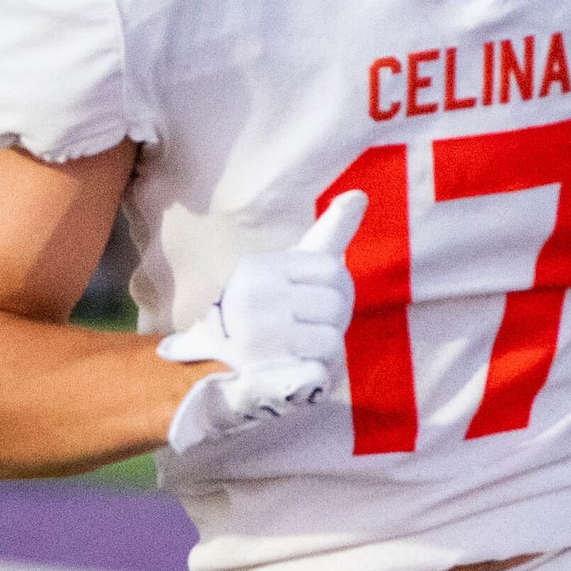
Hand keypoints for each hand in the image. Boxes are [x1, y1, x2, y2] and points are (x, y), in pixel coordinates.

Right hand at [153, 192, 362, 452]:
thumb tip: (360, 195)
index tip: (321, 299)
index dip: (338, 288)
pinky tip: (298, 371)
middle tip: (310, 330)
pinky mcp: (266, 370)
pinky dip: (319, 372)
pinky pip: (322, 366)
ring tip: (300, 351)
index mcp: (258, 268)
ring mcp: (258, 334)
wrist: (211, 374)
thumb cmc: (260, 315)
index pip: (331, 268)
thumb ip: (327, 233)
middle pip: (336, 303)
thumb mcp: (285, 270)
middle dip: (333, 321)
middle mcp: (254, 296)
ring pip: (332, 337)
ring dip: (325, 350)